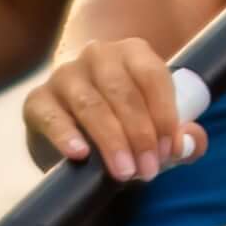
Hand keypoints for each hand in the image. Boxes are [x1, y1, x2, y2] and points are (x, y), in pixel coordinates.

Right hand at [20, 37, 204, 181]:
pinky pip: (51, 116)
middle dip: (140, 135)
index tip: (170, 152)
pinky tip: (80, 154)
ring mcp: (64, 75)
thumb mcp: (158, 128)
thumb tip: (187, 145)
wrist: (76, 122)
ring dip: (111, 141)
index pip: (152, 77)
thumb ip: (183, 136)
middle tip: (148, 171)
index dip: (164, 116)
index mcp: (132, 52)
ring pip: (91, 105)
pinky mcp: (37, 100)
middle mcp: (97, 55)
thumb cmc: (128, 123)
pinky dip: (66, 135)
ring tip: (125, 173)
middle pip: (122, 92)